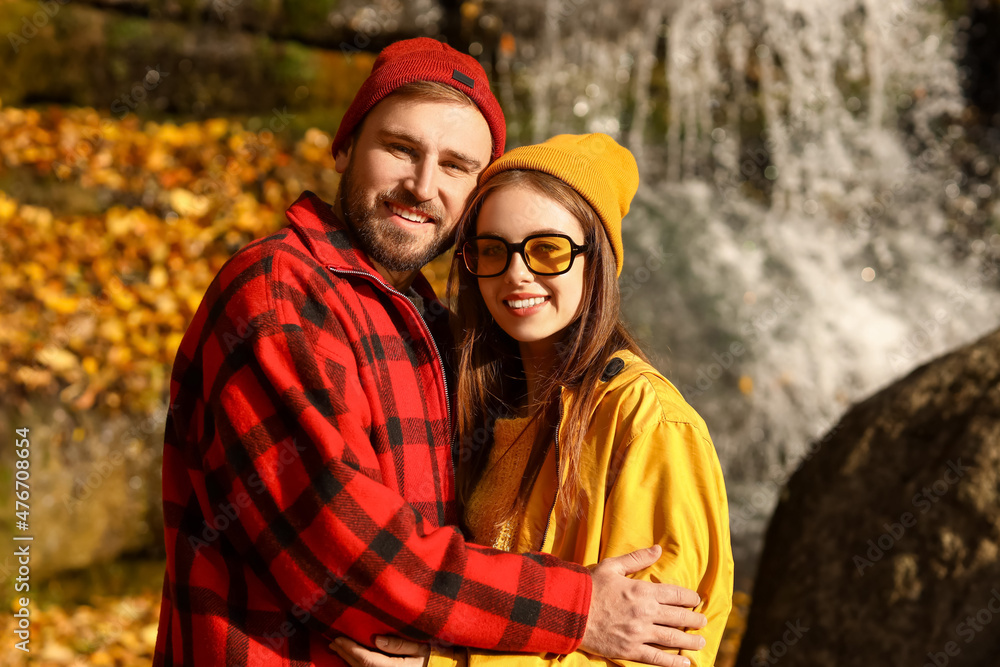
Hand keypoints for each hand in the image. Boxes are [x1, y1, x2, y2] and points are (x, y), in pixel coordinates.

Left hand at [330, 635, 428, 666]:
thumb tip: (376, 639)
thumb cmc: (436, 658)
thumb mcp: (421, 648)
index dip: (350, 649)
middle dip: (345, 654)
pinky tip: (351, 659)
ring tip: (338, 648)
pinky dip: (356, 666)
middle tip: (333, 641)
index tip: (338, 638)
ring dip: (348, 661)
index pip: (366, 660)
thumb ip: (399, 645)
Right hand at [580, 545, 707, 666]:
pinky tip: (685, 663)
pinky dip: (673, 662)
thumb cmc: (589, 586)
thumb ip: (637, 559)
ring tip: (701, 642)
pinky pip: (656, 658)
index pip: (676, 595)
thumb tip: (658, 549)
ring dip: (690, 640)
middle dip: (695, 620)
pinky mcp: (629, 650)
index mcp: (643, 591)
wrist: (568, 610)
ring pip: (672, 638)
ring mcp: (638, 633)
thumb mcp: (612, 566)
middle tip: (703, 621)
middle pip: (679, 617)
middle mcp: (645, 613)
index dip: (690, 598)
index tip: (696, 601)